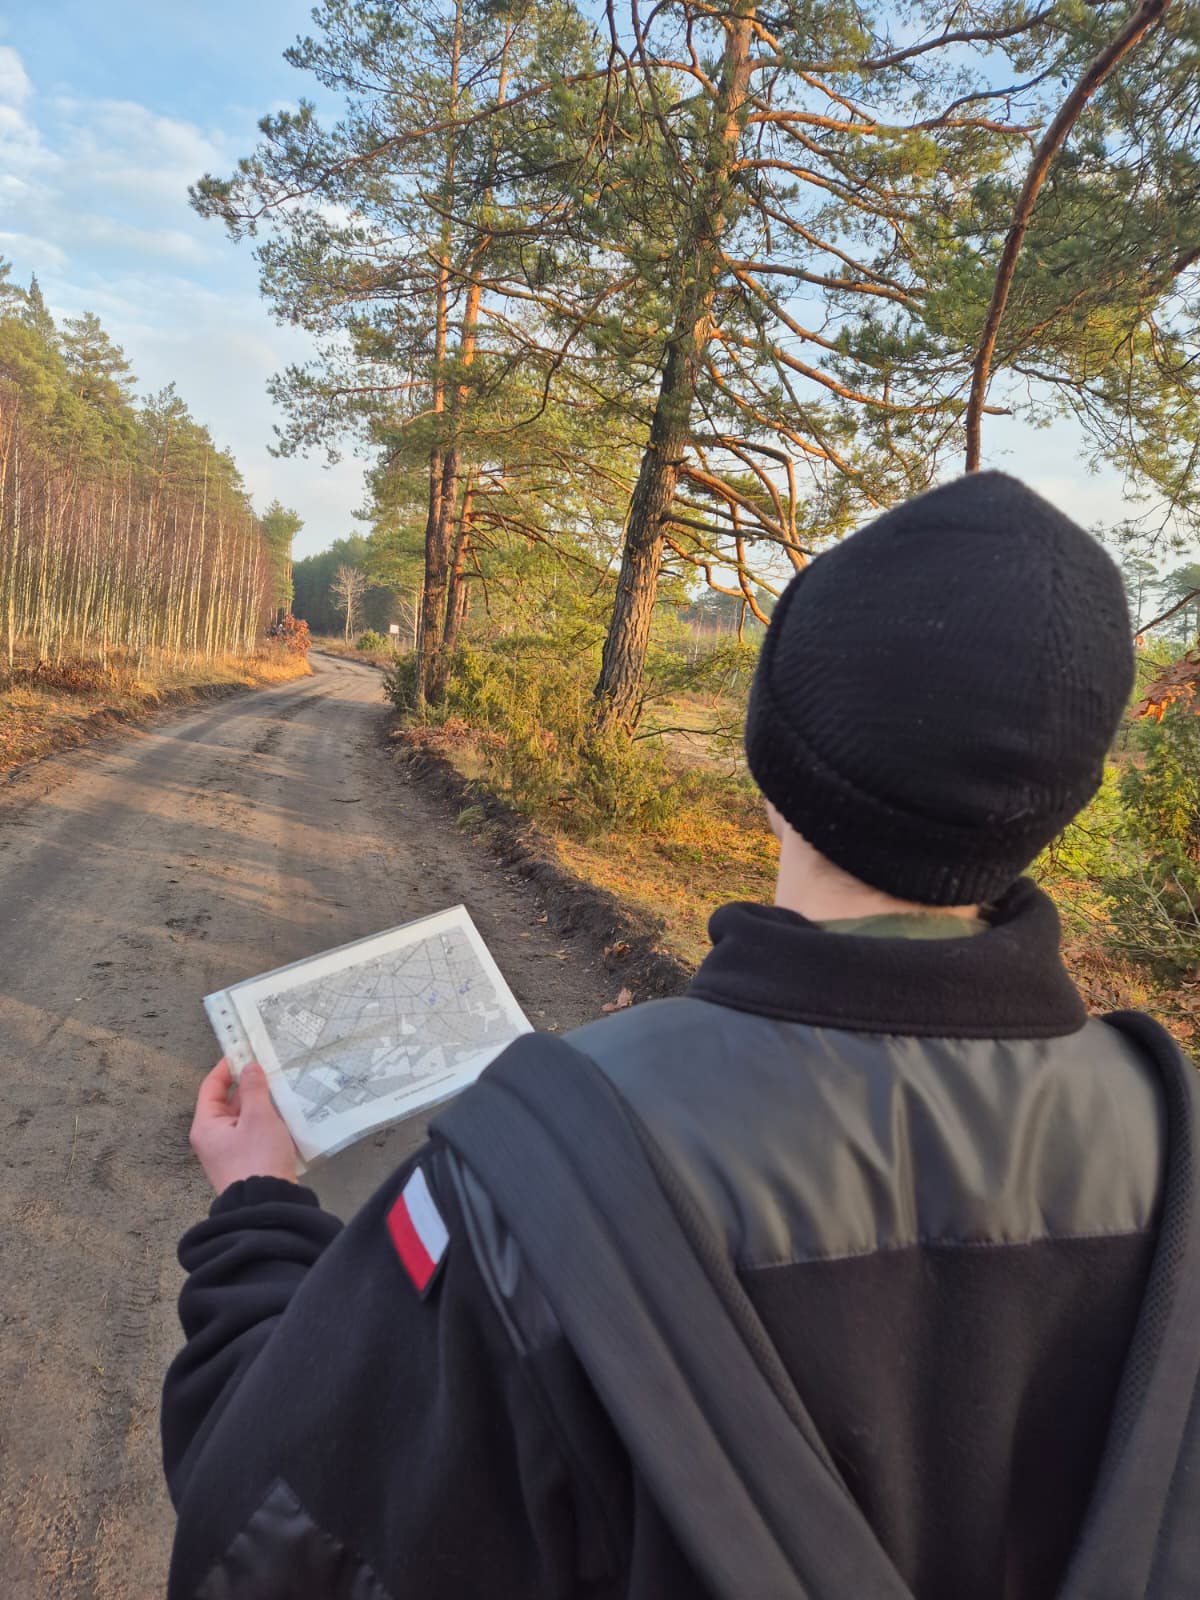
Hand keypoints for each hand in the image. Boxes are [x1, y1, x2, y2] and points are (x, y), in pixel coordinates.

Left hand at [190, 1058, 298, 1194]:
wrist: (267, 1205)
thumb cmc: (258, 1158)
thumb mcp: (258, 1118)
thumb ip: (254, 1089)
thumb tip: (250, 1067)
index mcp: (206, 1125)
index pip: (211, 1087)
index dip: (226, 1067)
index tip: (243, 1051)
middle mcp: (212, 1138)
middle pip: (227, 1102)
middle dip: (247, 1085)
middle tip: (267, 1068)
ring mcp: (228, 1152)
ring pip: (242, 1118)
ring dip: (258, 1104)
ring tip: (279, 1088)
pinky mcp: (244, 1162)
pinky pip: (251, 1133)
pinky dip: (264, 1121)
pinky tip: (282, 1115)